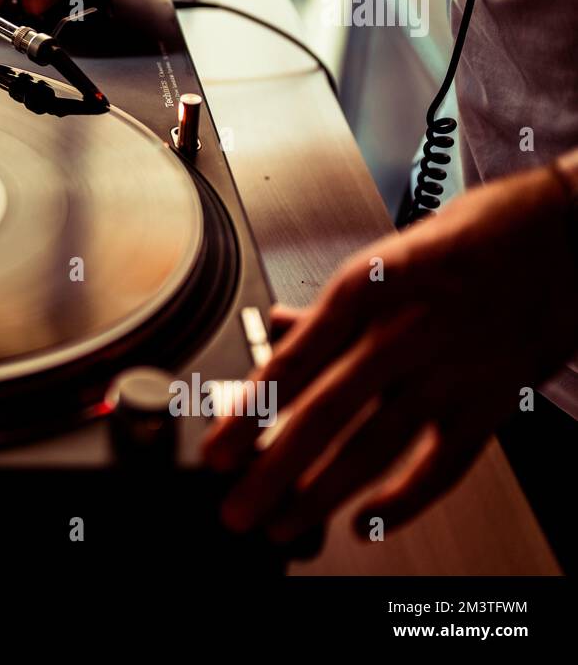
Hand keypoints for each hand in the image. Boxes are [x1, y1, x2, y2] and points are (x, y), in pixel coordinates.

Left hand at [202, 163, 577, 542]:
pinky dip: (404, 500)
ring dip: (324, 492)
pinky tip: (366, 522)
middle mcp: (407, 331)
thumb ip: (330, 308)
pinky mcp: (492, 401)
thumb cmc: (468, 240)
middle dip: (275, 469)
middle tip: (237, 507)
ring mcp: (451, 370)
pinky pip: (443, 464)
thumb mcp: (385, 256)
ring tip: (283, 524)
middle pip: (328, 413)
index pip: (295, 361)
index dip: (251, 412)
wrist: (564, 234)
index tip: (216, 450)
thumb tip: (278, 333)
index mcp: (367, 287)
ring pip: (377, 445)